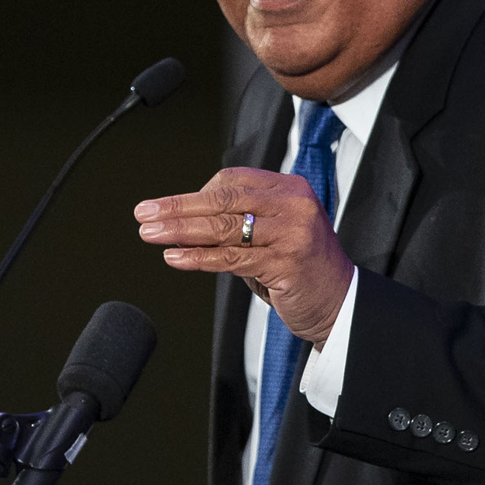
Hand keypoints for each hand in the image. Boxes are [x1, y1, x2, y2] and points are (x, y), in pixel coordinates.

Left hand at [135, 167, 352, 347]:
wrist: (340, 303)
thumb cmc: (300, 269)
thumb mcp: (275, 232)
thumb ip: (241, 221)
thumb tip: (184, 219)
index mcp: (290, 189)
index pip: (232, 181)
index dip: (196, 194)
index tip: (166, 208)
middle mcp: (293, 205)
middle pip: (224, 199)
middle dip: (178, 206)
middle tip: (144, 213)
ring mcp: (292, 233)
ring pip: (224, 228)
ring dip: (180, 231)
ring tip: (150, 234)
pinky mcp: (287, 263)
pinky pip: (232, 259)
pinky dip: (198, 258)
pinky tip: (174, 257)